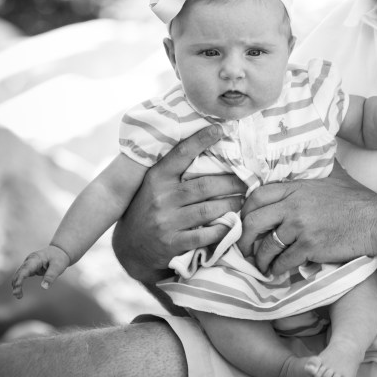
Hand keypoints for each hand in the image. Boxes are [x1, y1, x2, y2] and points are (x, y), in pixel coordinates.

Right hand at [12, 245, 70, 297]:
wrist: (60, 251)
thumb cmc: (59, 257)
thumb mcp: (58, 266)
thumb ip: (51, 276)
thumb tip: (44, 287)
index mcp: (36, 259)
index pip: (25, 269)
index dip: (20, 279)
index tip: (17, 288)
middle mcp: (30, 260)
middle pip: (19, 272)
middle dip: (16, 284)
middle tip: (18, 296)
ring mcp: (29, 264)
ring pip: (19, 274)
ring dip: (16, 284)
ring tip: (19, 296)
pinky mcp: (30, 268)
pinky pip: (22, 275)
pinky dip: (19, 283)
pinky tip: (19, 292)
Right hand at [112, 124, 246, 283]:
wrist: (130, 247)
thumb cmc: (147, 208)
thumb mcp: (153, 185)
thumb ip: (173, 169)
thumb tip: (205, 146)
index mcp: (156, 178)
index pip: (181, 153)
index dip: (201, 139)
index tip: (220, 129)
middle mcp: (161, 198)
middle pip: (204, 185)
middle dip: (231, 182)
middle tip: (247, 179)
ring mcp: (166, 222)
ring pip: (207, 210)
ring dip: (230, 204)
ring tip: (243, 199)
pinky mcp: (172, 244)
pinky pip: (204, 235)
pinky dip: (221, 229)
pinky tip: (231, 224)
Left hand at [239, 163, 376, 276]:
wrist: (375, 220)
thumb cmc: (356, 199)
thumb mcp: (331, 177)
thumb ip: (312, 173)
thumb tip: (305, 163)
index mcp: (296, 188)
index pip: (257, 196)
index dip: (245, 211)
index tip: (245, 223)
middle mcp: (294, 205)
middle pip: (254, 221)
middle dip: (244, 239)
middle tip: (245, 250)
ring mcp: (301, 226)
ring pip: (267, 246)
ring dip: (260, 260)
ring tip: (262, 266)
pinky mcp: (310, 246)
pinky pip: (283, 261)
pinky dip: (277, 269)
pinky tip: (277, 272)